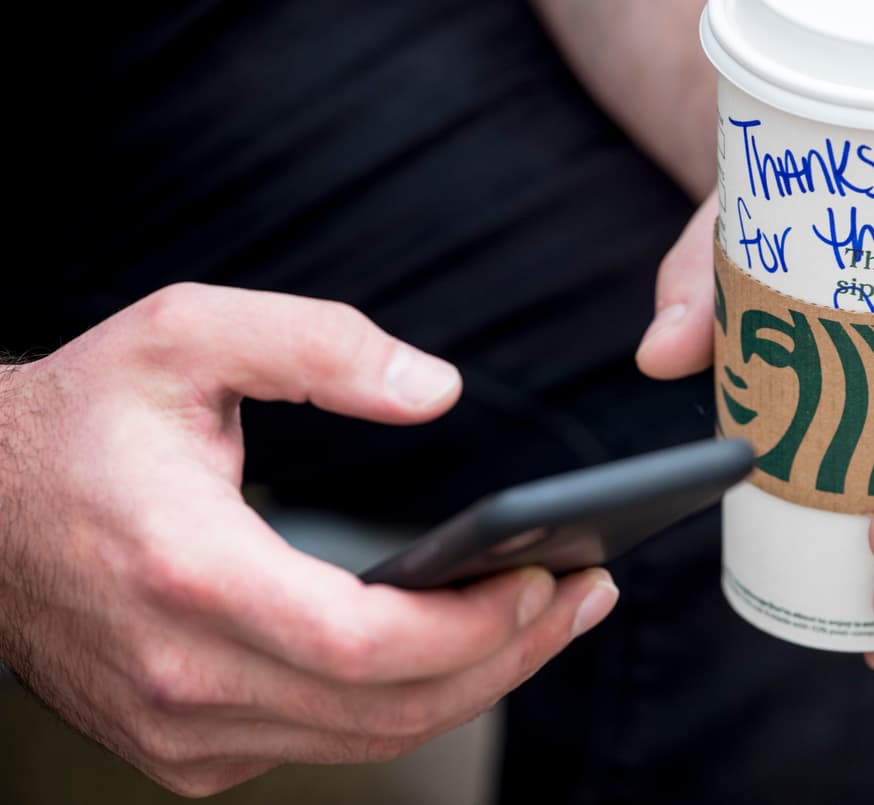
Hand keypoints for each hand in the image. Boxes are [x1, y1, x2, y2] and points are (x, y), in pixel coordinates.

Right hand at [0, 284, 617, 795]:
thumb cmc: (81, 421)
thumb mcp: (188, 335)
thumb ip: (318, 347)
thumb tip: (437, 391)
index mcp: (186, 574)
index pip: (365, 643)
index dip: (475, 625)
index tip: (550, 578)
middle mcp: (180, 676)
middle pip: (386, 708)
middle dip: (508, 657)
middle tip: (583, 599)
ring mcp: (178, 729)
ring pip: (366, 740)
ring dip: (472, 685)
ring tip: (545, 620)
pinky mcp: (183, 748)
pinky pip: (325, 745)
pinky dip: (404, 704)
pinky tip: (456, 650)